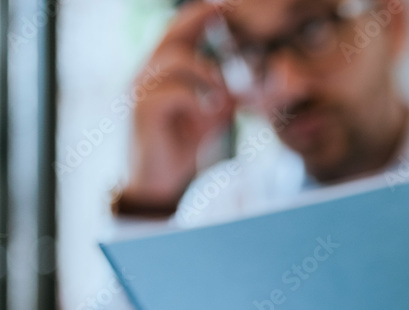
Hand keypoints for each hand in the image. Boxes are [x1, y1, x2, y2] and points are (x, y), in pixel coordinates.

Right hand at [121, 2, 235, 207]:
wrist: (160, 181)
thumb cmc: (182, 143)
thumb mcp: (211, 113)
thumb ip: (225, 92)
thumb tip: (257, 82)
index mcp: (162, 70)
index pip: (177, 31)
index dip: (199, 15)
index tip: (225, 5)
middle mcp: (146, 74)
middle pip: (172, 34)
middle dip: (199, 20)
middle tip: (225, 11)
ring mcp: (140, 91)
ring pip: (173, 60)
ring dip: (207, 72)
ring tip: (226, 93)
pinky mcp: (141, 112)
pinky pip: (170, 92)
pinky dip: (196, 98)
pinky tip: (213, 112)